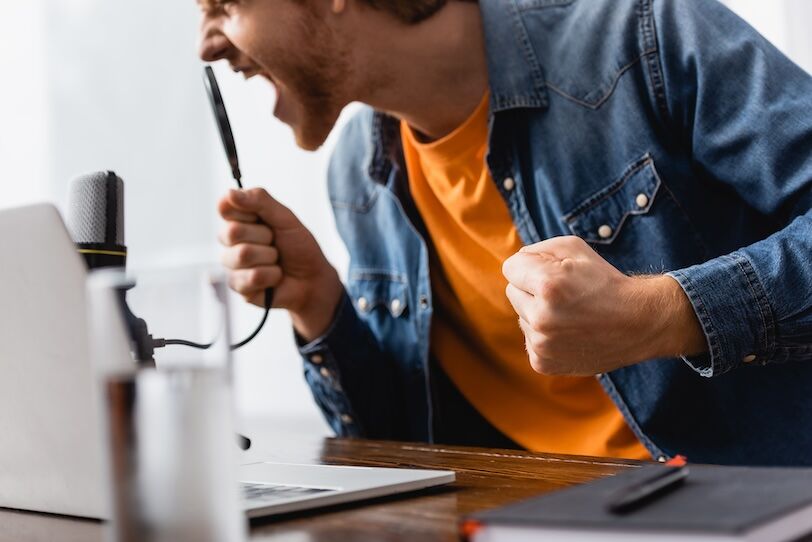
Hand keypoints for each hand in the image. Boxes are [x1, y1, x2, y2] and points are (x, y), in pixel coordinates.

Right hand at [218, 188, 342, 340]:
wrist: (313, 278)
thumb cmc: (299, 246)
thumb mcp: (285, 218)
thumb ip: (260, 200)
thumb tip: (230, 192)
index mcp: (239, 220)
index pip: (225, 207)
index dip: (247, 212)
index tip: (263, 218)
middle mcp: (230, 241)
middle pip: (232, 231)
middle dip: (265, 236)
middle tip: (276, 242)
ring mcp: (232, 264)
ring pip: (243, 254)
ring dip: (270, 257)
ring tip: (277, 261)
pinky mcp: (238, 286)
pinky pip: (252, 277)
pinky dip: (272, 275)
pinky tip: (275, 277)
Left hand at [502, 236, 705, 375]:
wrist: (638, 323)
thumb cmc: (605, 281)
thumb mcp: (574, 249)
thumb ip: (536, 250)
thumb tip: (514, 263)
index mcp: (548, 285)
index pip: (510, 267)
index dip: (531, 266)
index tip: (552, 273)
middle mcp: (541, 317)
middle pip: (512, 292)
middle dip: (532, 289)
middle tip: (564, 294)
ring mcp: (541, 344)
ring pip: (521, 317)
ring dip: (538, 313)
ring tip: (570, 314)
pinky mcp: (543, 363)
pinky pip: (529, 339)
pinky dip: (544, 335)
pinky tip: (569, 332)